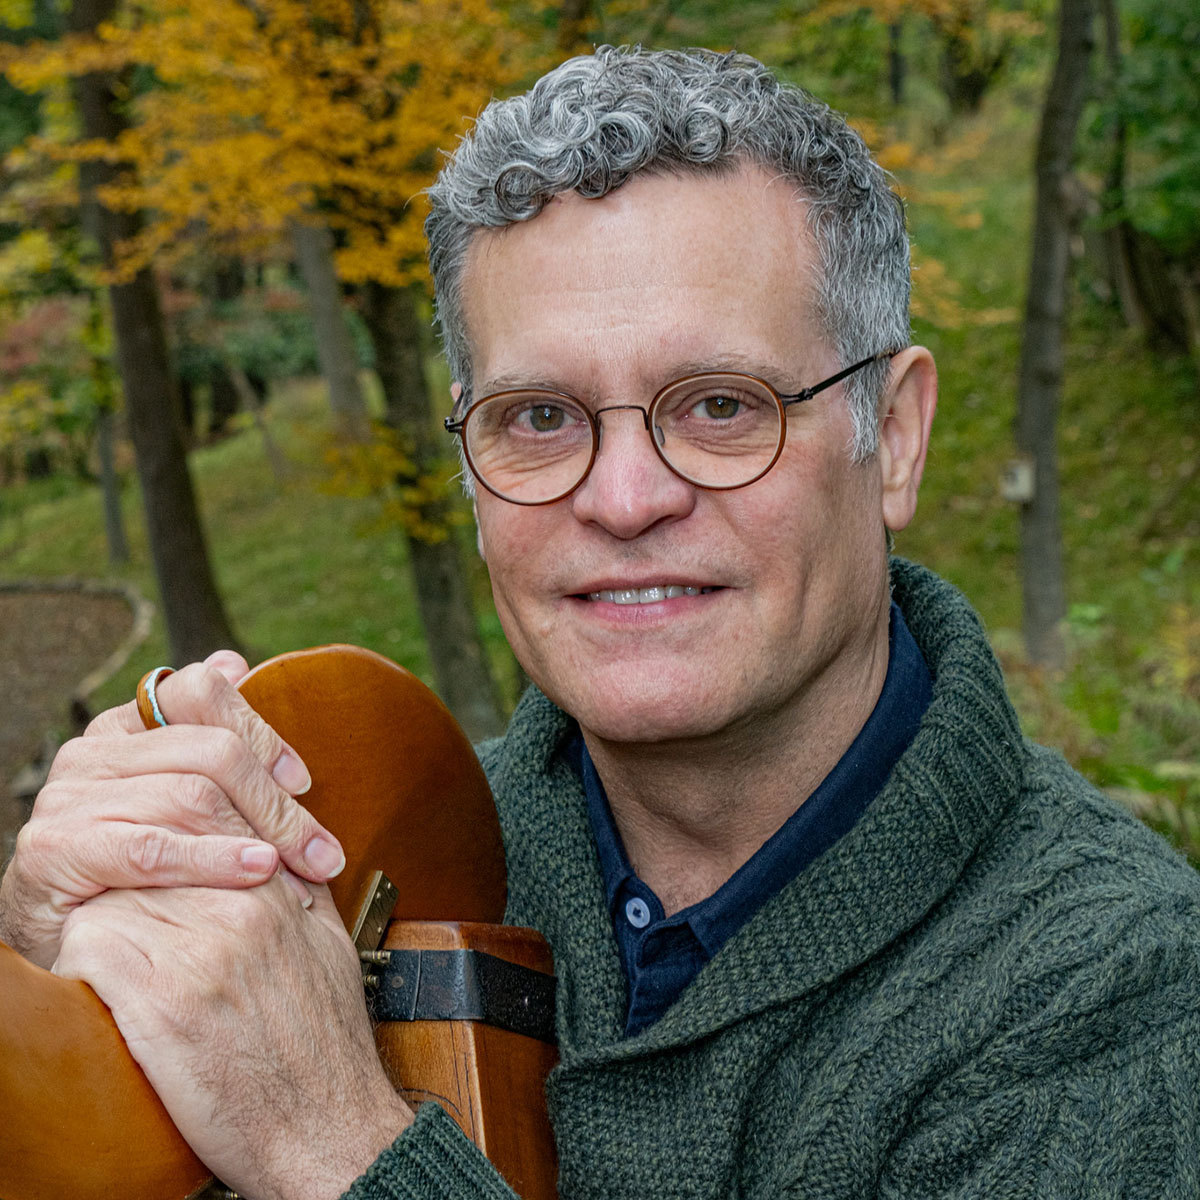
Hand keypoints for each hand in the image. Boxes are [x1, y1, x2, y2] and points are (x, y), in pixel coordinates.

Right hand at [0, 651, 344, 968]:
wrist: (67, 941)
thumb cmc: (136, 869)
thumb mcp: (177, 796)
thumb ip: (207, 730)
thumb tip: (233, 661)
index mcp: (123, 725)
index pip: (200, 690)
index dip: (261, 732)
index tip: (301, 781)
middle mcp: (92, 751)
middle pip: (211, 750)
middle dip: (277, 802)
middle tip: (323, 852)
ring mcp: (69, 796)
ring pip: (191, 795)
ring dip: (261, 834)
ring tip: (306, 868)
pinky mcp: (56, 848)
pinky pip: (153, 848)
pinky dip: (215, 859)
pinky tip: (259, 869)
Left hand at [53, 876, 413, 1199]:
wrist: (327, 1130)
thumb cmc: (327, 1047)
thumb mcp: (331, 945)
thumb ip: (304, 890)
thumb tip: (281, 857)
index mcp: (276, 894)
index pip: (200, 823)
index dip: (165, 846)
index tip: (149, 876)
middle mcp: (238, 912)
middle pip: (148, 854)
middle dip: (125, 881)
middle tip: (118, 917)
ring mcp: (199, 954)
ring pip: (110, 894)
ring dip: (98, 922)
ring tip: (108, 956)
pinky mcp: (160, 1004)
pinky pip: (90, 946)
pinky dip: (80, 964)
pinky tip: (100, 988)